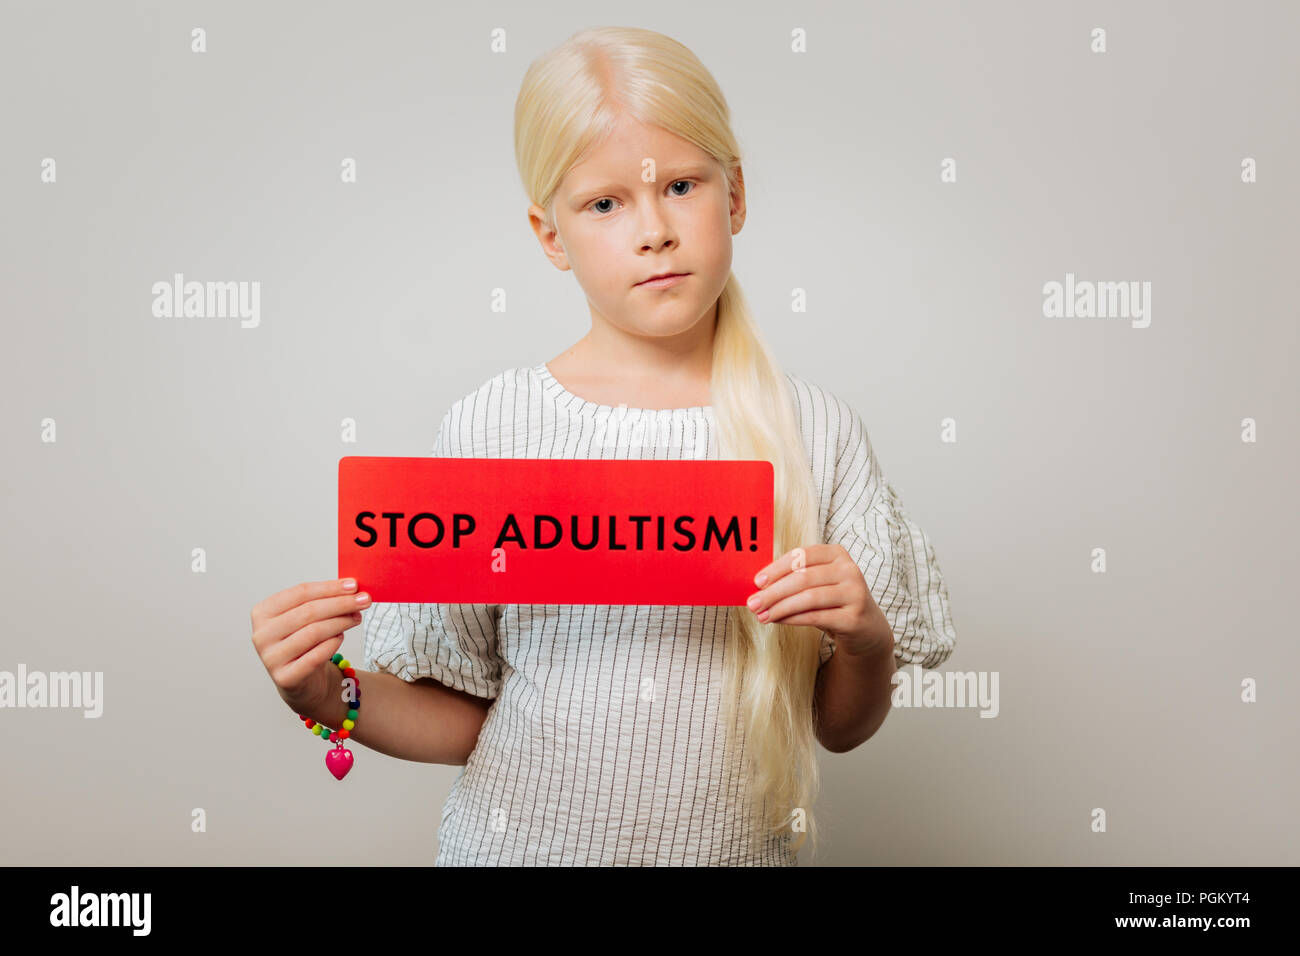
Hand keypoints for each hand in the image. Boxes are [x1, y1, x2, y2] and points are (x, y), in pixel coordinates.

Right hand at [251, 578, 369, 712]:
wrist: (301, 681)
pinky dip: (334, 643)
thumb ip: (323, 601)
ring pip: (315, 632)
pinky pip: (317, 655)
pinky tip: (341, 637)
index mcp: (263, 613)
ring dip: (341, 622)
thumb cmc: (305, 643)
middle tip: (364, 600)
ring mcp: (271, 658)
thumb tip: (352, 588)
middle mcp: (262, 635)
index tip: (354, 585)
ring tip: (356, 618)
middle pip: (309, 612)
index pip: (300, 593)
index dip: (329, 587)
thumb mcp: (308, 618)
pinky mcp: (285, 677)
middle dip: (341, 603)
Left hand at [746, 544, 892, 656]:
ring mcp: (855, 593)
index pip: (802, 555)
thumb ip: (794, 579)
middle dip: (773, 592)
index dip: (777, 568)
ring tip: (762, 616)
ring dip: (780, 607)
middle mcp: (849, 570)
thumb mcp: (818, 584)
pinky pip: (816, 616)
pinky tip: (779, 621)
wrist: (867, 629)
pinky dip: (793, 619)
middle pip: (803, 578)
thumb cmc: (834, 602)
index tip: (757, 582)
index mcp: (837, 554)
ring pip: (809, 598)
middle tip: (753, 603)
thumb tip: (759, 587)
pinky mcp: (854, 617)